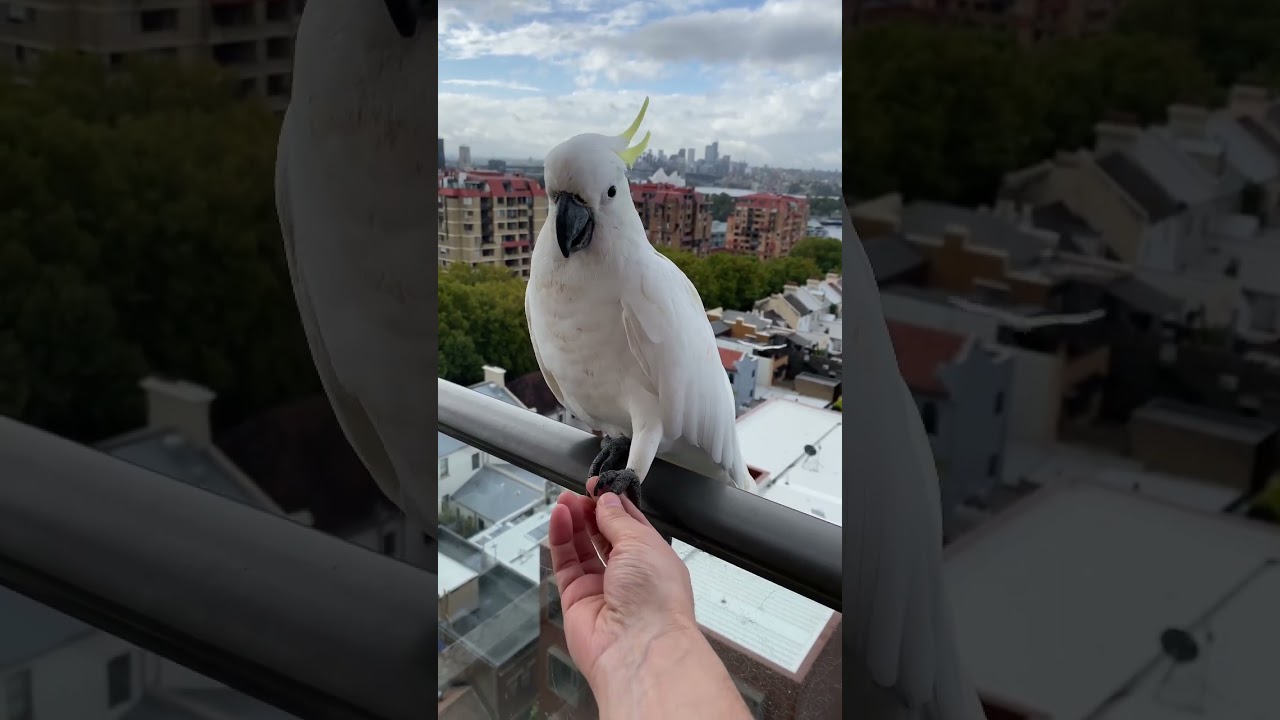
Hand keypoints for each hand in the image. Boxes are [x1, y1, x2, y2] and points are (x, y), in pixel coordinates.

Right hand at [547, 477, 697, 689]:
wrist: (638, 648)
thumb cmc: (654, 595)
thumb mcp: (641, 544)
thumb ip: (618, 519)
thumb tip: (607, 500)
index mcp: (654, 559)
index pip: (631, 525)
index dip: (614, 504)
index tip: (598, 485)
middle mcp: (629, 574)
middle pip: (605, 535)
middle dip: (591, 512)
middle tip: (578, 492)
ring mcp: (602, 588)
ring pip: (583, 548)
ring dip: (574, 522)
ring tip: (564, 500)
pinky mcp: (576, 599)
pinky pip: (566, 564)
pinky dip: (561, 540)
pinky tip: (558, 517)